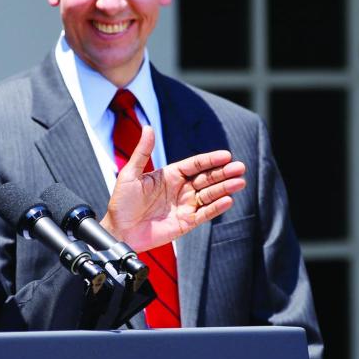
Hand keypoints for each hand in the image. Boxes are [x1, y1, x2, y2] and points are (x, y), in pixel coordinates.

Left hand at [103, 125, 245, 251]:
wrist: (119, 231)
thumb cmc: (121, 203)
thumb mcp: (130, 174)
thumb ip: (142, 152)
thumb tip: (148, 127)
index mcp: (168, 176)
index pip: (194, 164)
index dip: (210, 160)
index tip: (225, 156)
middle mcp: (179, 189)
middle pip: (206, 178)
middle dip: (223, 173)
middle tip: (239, 168)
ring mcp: (183, 206)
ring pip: (209, 195)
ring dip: (224, 188)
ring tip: (239, 182)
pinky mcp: (185, 222)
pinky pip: (204, 214)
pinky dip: (216, 208)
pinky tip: (228, 200)